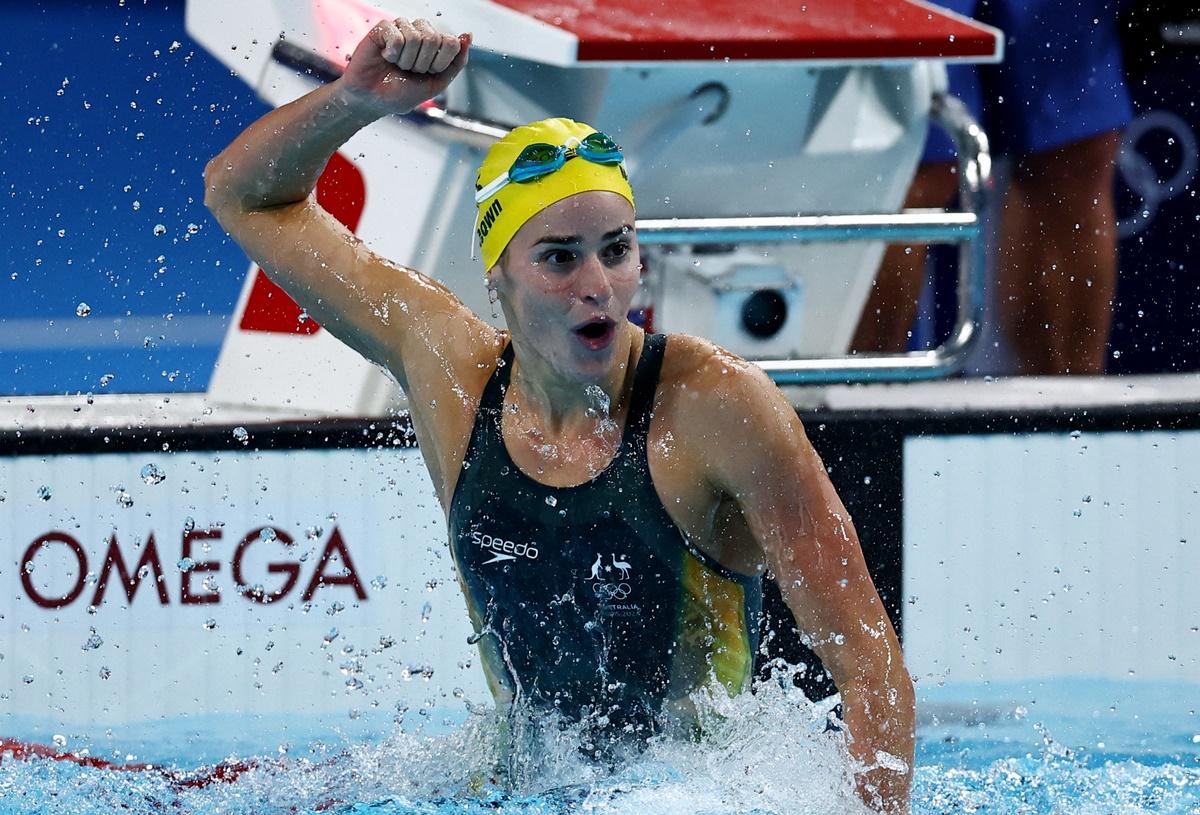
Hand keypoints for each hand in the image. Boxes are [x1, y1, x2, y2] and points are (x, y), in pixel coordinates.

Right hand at [336, 18, 469, 115]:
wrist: (373, 100)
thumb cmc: (403, 93)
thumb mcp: (437, 83)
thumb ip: (456, 62)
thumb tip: (468, 35)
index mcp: (437, 45)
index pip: (451, 42)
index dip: (440, 63)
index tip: (428, 73)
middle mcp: (421, 33)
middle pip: (433, 38)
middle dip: (421, 63)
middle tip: (409, 71)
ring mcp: (402, 28)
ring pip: (414, 37)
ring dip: (406, 60)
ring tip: (397, 65)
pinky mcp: (383, 28)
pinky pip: (396, 35)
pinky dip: (392, 53)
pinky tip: (386, 57)